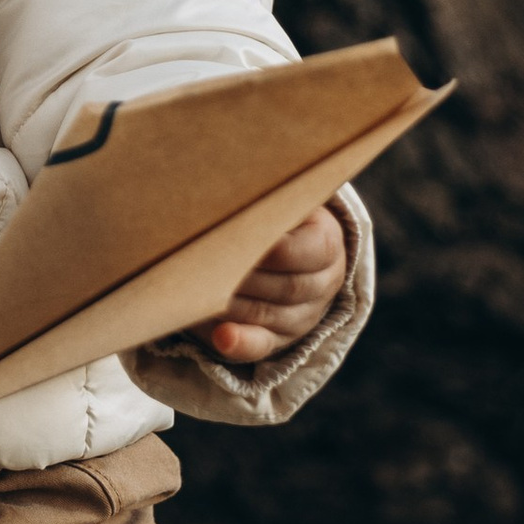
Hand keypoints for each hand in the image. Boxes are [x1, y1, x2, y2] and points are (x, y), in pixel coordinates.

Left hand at [176, 201, 345, 363]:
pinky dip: (240, 344)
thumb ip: (265, 196)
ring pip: (267, 315)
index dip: (263, 248)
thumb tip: (234, 177)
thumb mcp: (281, 200)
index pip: (297, 251)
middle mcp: (323, 283)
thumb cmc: (274, 217)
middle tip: (203, 264)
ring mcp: (303, 316)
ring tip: (197, 289)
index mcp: (326, 243)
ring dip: (231, 304)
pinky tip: (222, 338)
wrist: (289, 249)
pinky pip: (261, 346)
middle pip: (284, 287)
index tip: (228, 236)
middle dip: (241, 277)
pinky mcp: (279, 339)